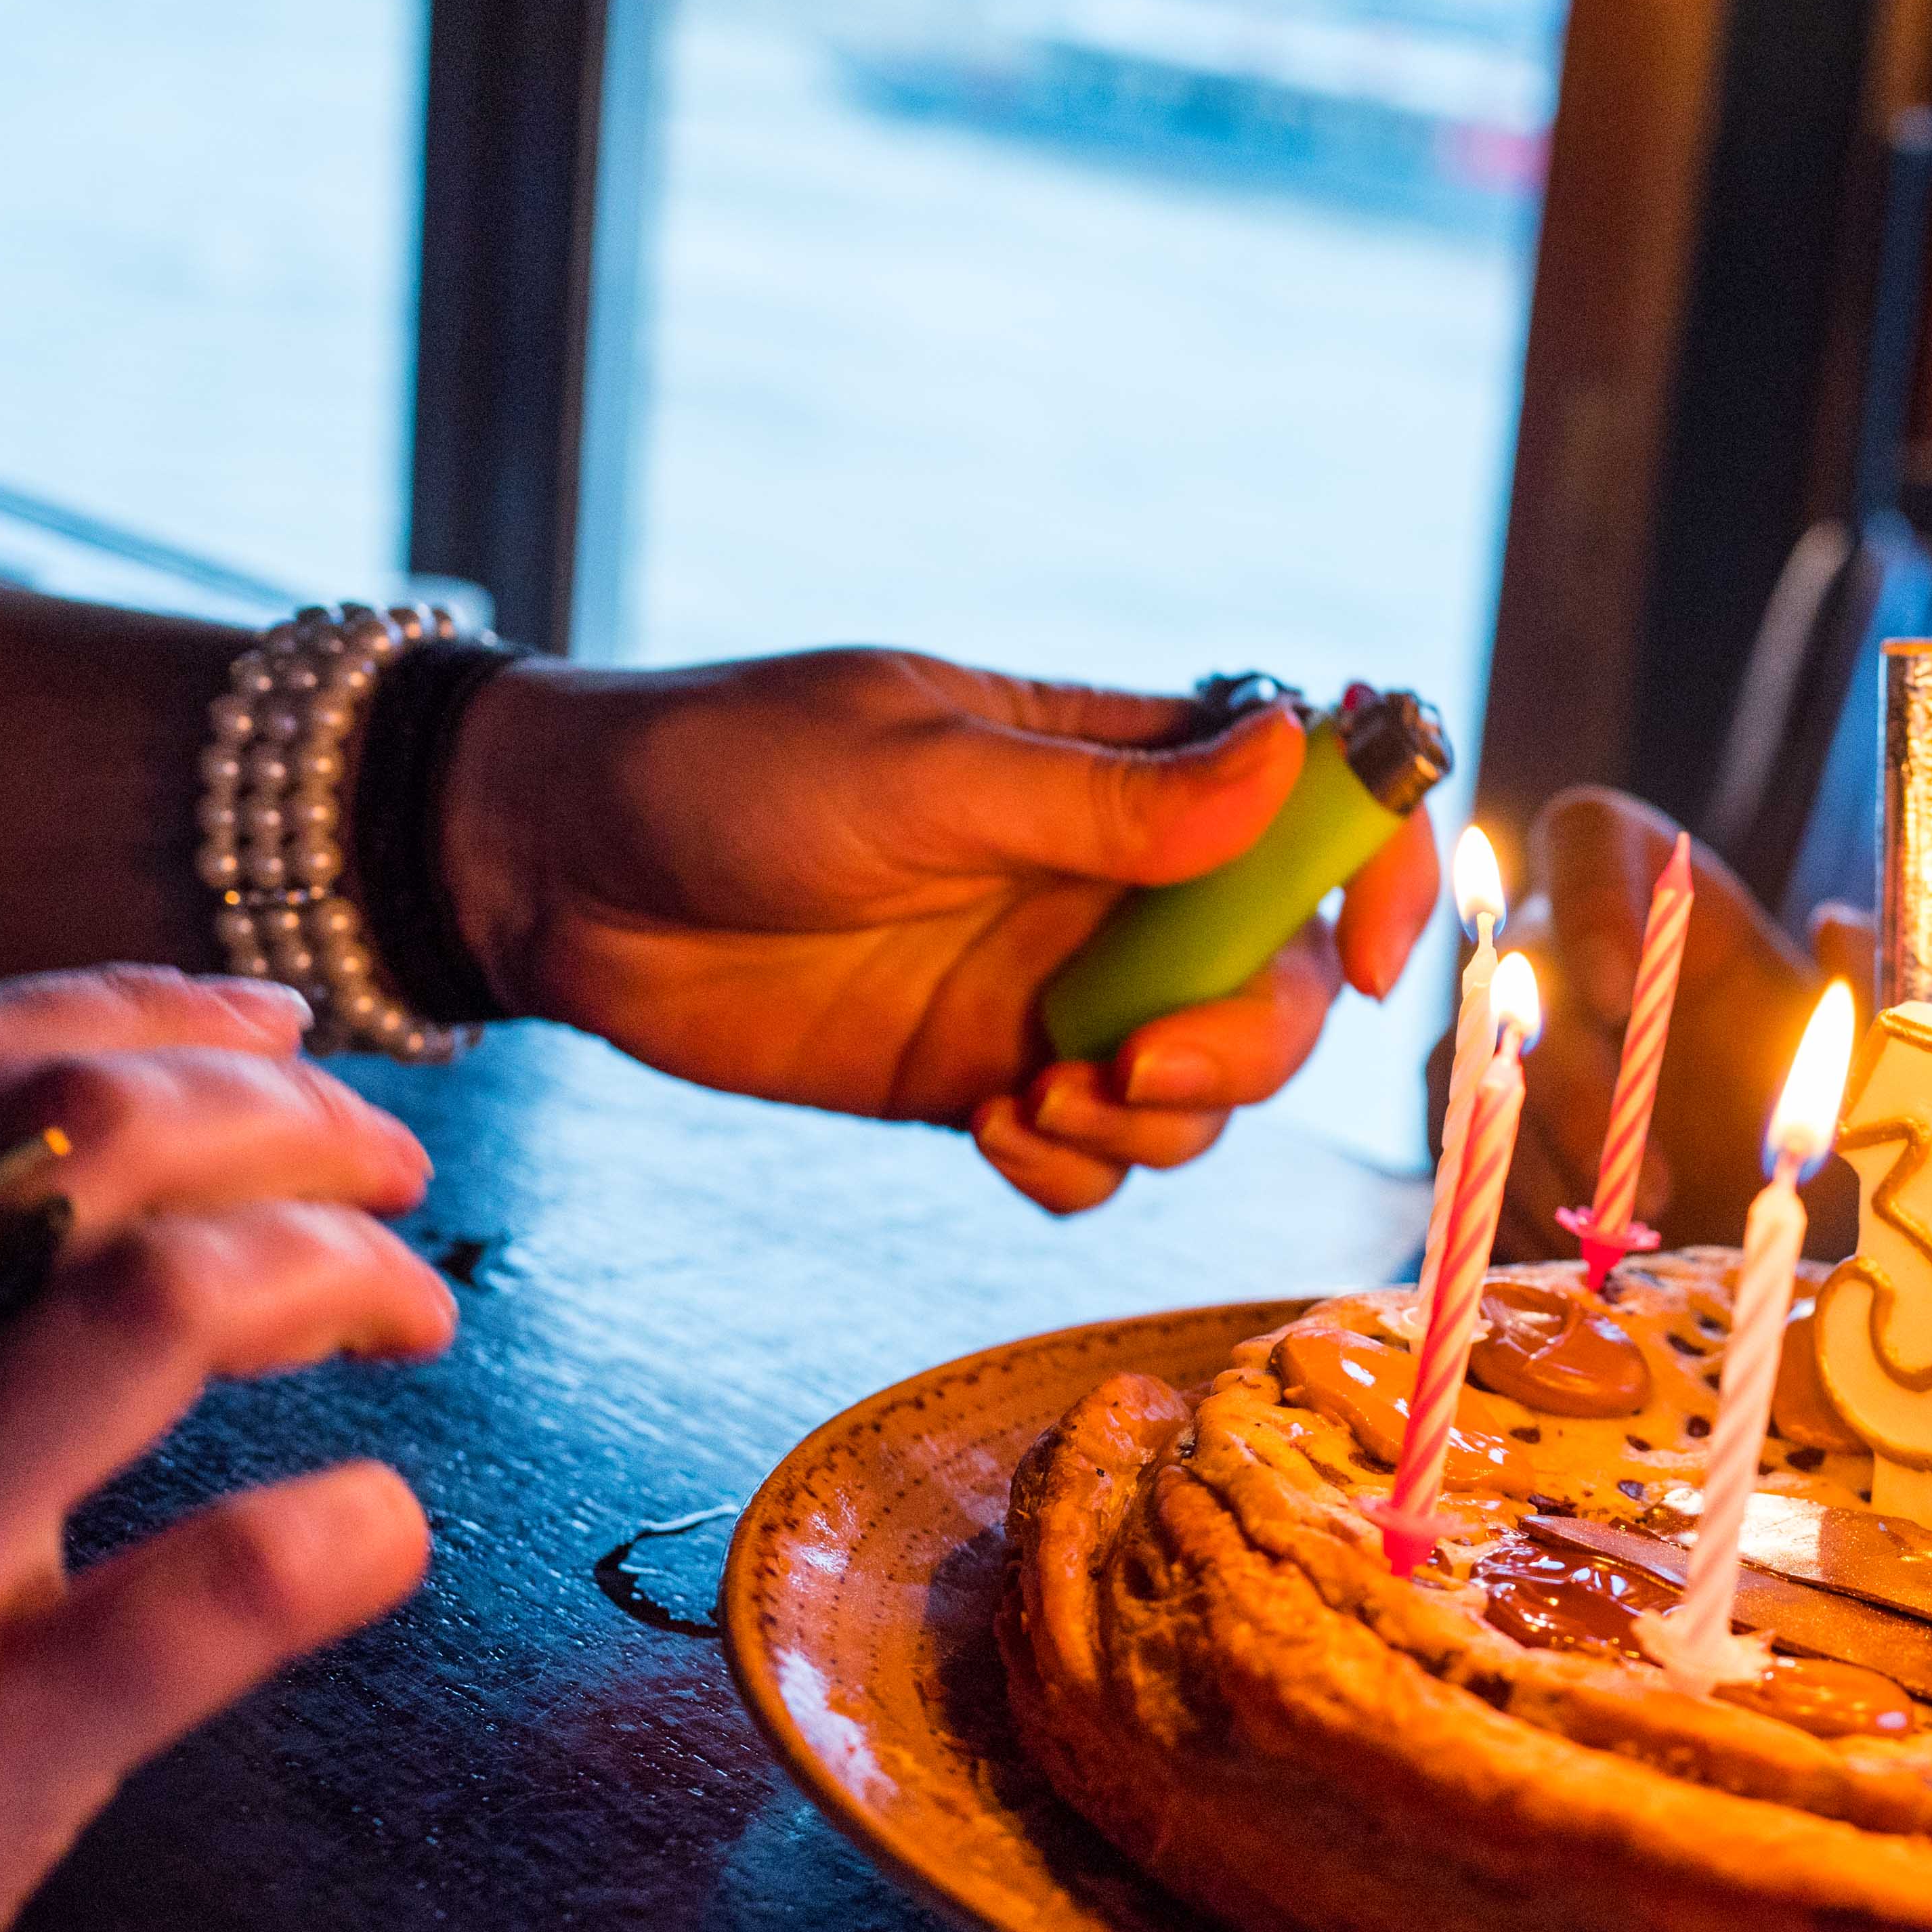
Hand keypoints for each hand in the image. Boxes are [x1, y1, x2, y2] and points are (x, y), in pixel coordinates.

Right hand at [0, 969, 458, 1931]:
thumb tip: (85, 1155)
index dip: (139, 1016)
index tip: (278, 1031)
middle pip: (76, 1143)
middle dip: (287, 1120)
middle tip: (400, 1169)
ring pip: (151, 1306)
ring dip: (337, 1267)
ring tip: (415, 1308)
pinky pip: (204, 1596)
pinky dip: (337, 1534)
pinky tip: (379, 1527)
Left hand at [443, 652, 1442, 1213]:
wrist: (555, 877)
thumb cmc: (724, 774)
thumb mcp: (917, 775)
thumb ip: (1106, 797)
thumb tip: (1291, 761)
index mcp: (1121, 767)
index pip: (1315, 801)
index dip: (1375, 872)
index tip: (1361, 956)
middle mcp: (1115, 885)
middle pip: (1279, 983)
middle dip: (1241, 1045)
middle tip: (1125, 1068)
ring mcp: (1056, 990)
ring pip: (1205, 1089)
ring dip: (1152, 1122)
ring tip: (1032, 1099)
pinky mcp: (988, 1080)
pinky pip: (1101, 1159)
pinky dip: (1076, 1170)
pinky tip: (991, 1134)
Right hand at [1456, 788, 1869, 1263]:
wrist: (1755, 1182)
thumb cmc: (1796, 1090)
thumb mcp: (1849, 1044)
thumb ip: (1859, 993)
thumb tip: (1839, 925)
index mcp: (1645, 886)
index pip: (1585, 839)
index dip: (1589, 903)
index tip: (1622, 993)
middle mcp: (1558, 943)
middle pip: (1522, 979)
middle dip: (1576, 1090)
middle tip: (1648, 1183)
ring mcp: (1503, 1030)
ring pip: (1479, 1079)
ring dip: (1546, 1171)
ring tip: (1624, 1244)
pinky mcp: (1475, 1117)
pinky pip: (1465, 1159)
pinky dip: (1519, 1214)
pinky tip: (1581, 1258)